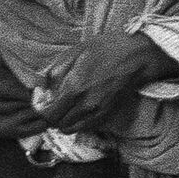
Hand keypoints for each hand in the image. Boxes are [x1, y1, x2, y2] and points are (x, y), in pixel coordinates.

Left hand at [33, 33, 178, 134]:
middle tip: (51, 105)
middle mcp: (85, 105)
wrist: (136, 56)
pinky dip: (77, 122)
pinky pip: (85, 127)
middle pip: (58, 124)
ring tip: (64, 108)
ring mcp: (98, 112)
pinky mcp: (107, 114)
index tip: (41, 103)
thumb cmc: (106, 49)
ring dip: (63, 121)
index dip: (41, 111)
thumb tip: (42, 87)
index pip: (49, 114)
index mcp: (74, 87)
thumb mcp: (74, 52)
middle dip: (51, 116)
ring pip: (71, 129)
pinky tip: (78, 109)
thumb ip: (55, 71)